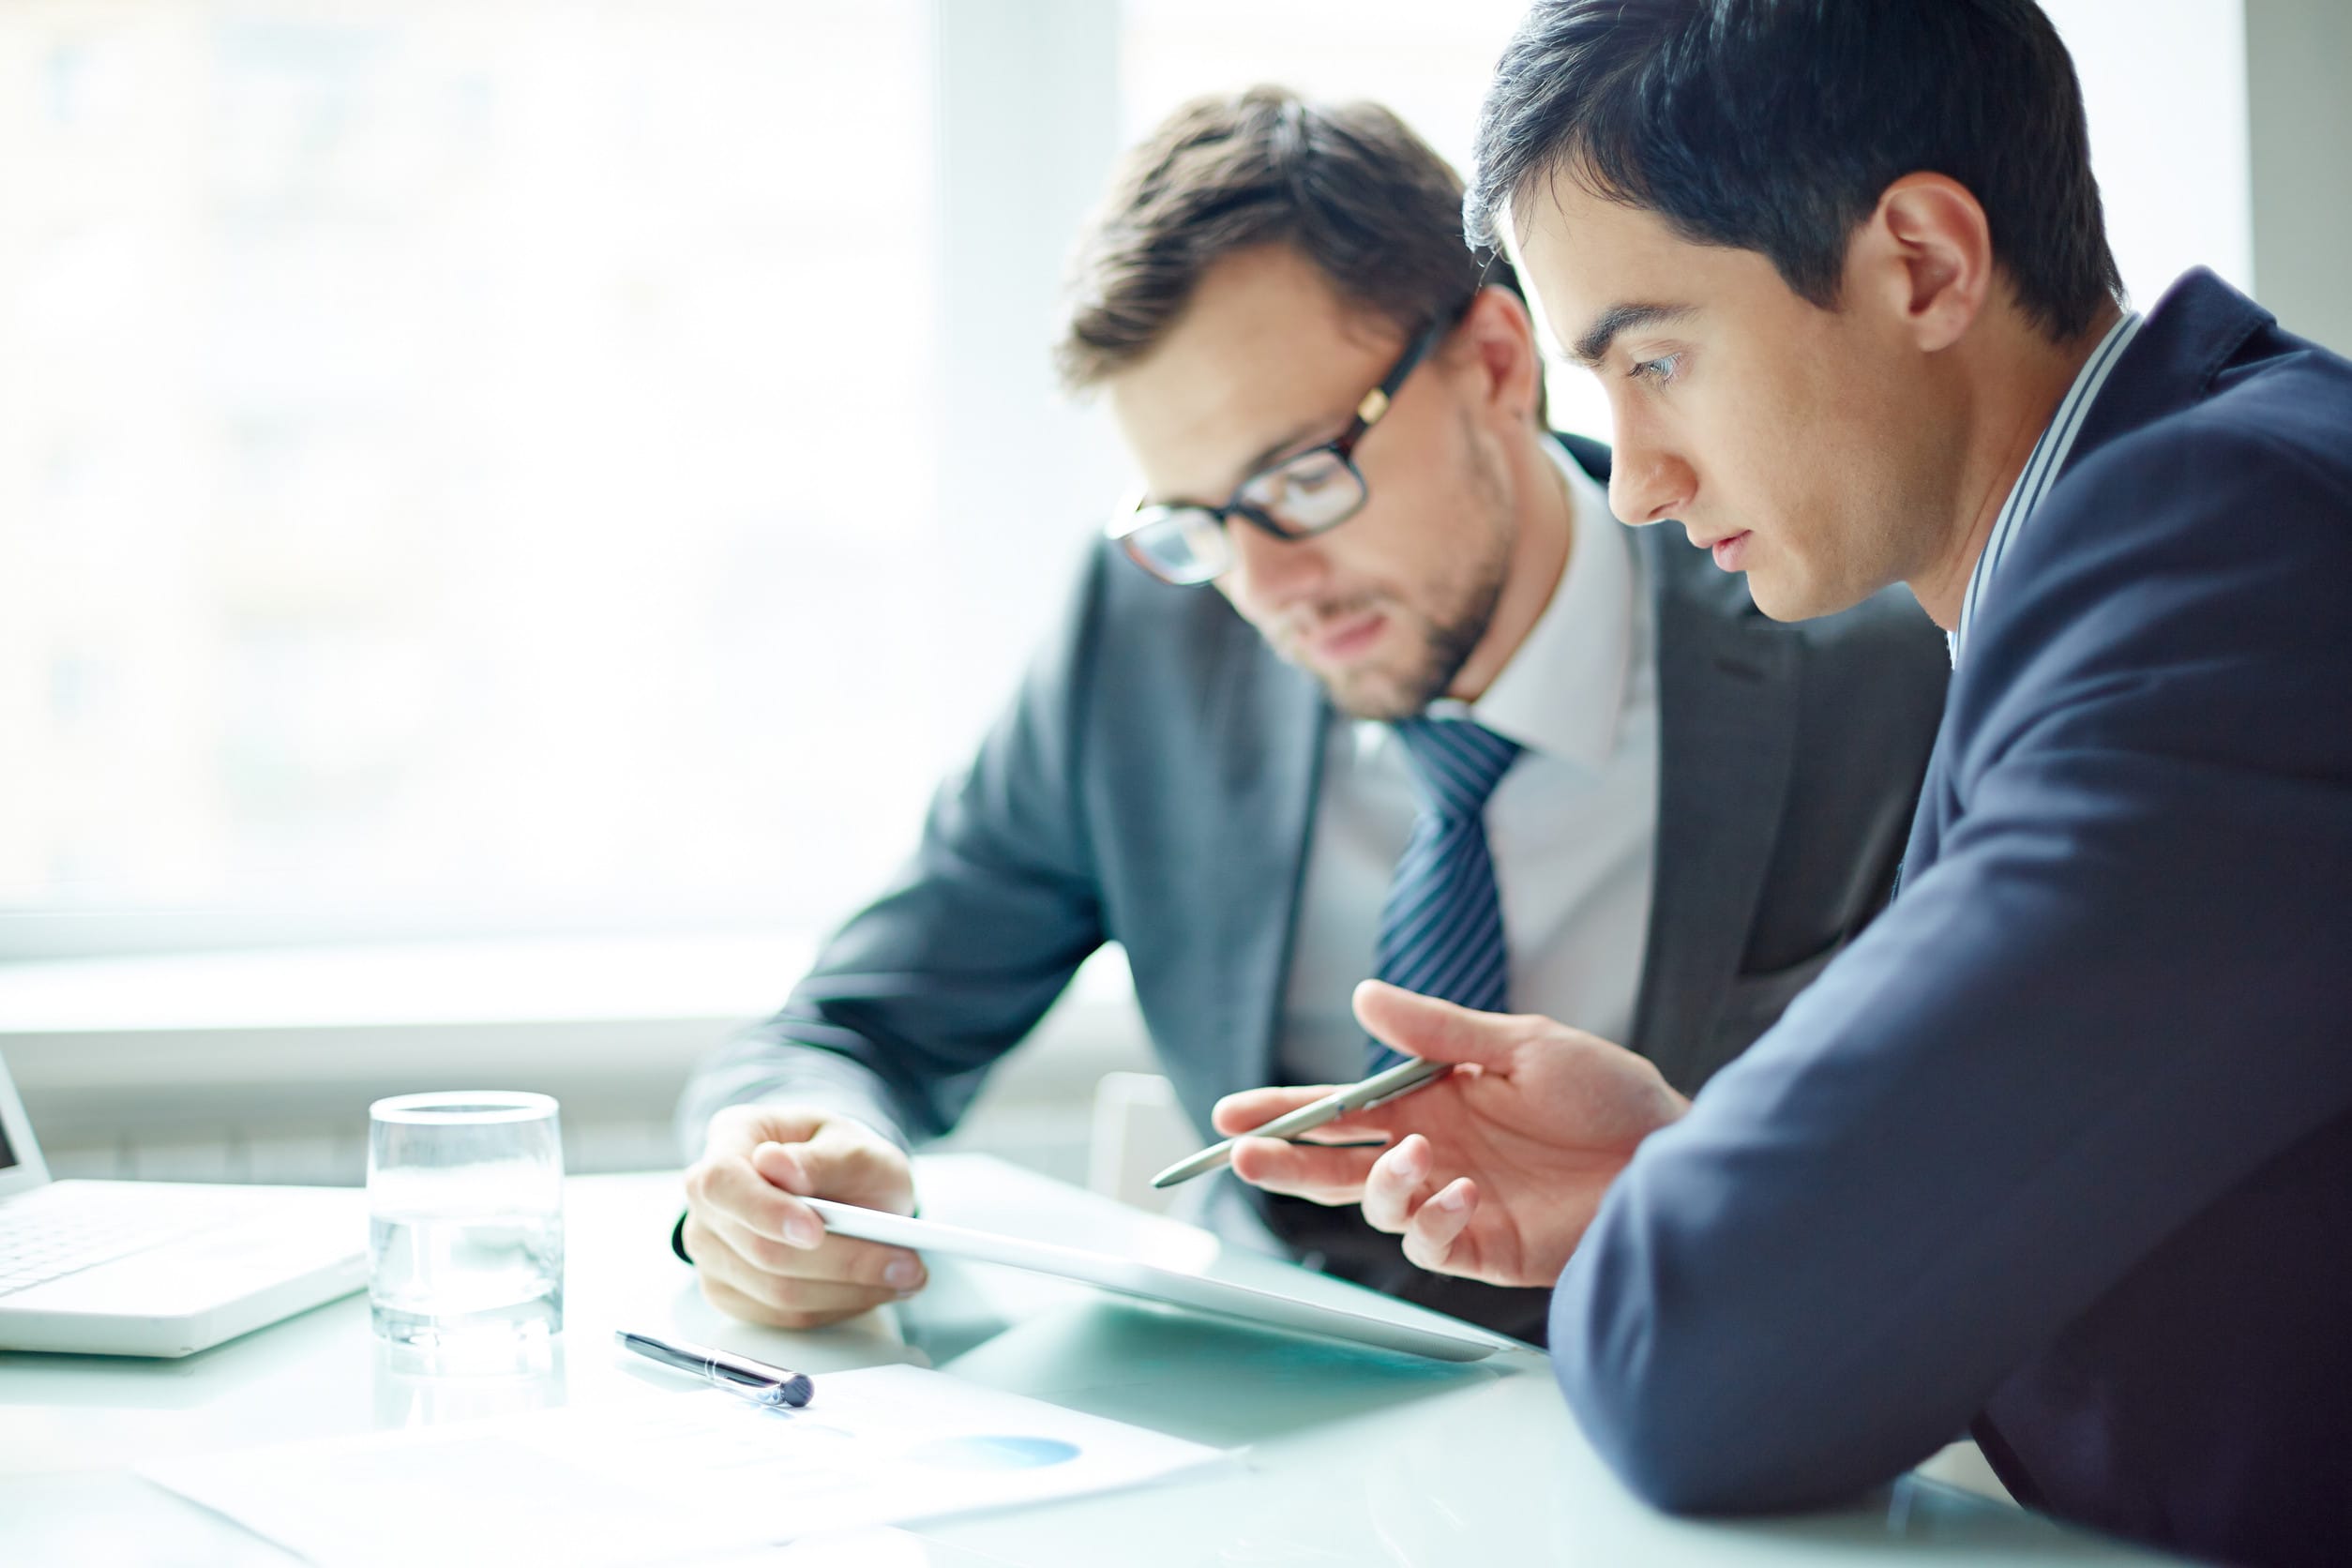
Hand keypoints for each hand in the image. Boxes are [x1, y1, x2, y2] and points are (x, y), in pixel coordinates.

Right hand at [680, 1104, 925, 1328]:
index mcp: (731, 1138)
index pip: (722, 1181)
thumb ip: (821, 1157)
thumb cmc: (844, 1159)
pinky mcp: (730, 1291)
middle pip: (757, 1247)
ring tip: (903, 1275)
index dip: (764, 1211)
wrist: (846, 1188)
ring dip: (847, 1290)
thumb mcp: (853, 1144)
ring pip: (774, 1291)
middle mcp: (709, 1198)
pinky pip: (782, 1317)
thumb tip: (775, 1165)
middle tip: (903, 1262)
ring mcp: (711, 1249)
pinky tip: (871, 1288)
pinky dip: (836, 1307)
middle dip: (839, 1261)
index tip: (815, 1230)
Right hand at [1214, 980, 1689, 1287]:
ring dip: (1379, 1184)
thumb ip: (1438, 1032)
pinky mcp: (1485, 1246)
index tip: (1231, 1114)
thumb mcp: (1523, 1045)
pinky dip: (1431, 1218)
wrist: (1673, 1157)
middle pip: (1338, 1164)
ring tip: (1416, 1157)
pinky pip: (1429, 1243)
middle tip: (1242, 1156)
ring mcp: (1455, 1201)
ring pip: (1376, 1206)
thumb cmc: (1608, 1094)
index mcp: (1433, 1098)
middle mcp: (1434, 1152)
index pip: (1343, 1108)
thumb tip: (1361, 998)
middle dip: (1286, 1162)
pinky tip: (1459, 1191)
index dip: (1286, 1112)